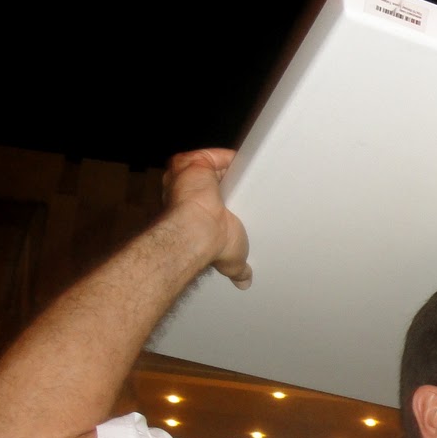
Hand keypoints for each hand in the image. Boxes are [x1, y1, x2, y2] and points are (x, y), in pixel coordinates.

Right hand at [162, 147, 251, 288]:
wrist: (199, 231)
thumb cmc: (211, 245)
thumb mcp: (232, 260)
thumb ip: (238, 268)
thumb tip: (244, 281)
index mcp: (192, 213)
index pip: (209, 200)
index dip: (223, 199)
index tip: (235, 201)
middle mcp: (186, 193)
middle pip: (209, 180)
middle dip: (227, 182)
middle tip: (246, 187)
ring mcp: (186, 177)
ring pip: (211, 166)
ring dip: (229, 169)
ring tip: (250, 173)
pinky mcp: (191, 163)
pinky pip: (212, 155)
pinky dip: (228, 157)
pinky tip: (245, 161)